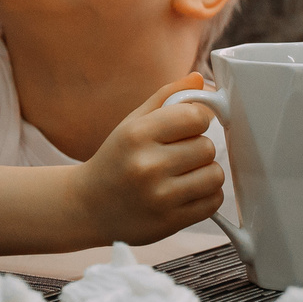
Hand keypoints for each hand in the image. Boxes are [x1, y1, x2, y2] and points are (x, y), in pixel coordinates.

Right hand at [68, 75, 224, 244]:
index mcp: (137, 135)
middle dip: (198, 148)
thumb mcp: (132, 123)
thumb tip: (200, 79)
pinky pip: (213, 202)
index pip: (195, 117)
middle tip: (180, 155)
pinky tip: (186, 192)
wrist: (87, 207)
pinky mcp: (170, 221)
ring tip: (185, 174)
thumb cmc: (114, 160)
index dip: (197, 120)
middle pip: (207, 147)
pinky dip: (207, 196)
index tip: (188, 127)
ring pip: (215, 175)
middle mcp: (148, 165)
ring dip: (206, 173)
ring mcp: (159, 197)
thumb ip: (167, 97)